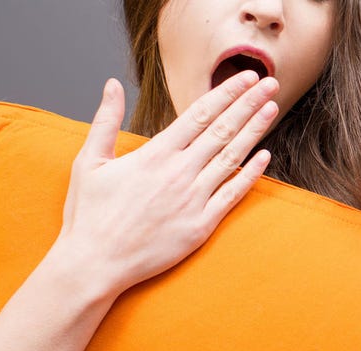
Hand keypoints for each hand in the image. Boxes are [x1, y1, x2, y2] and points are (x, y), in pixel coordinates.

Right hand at [52, 74, 279, 297]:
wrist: (95, 263)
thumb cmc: (89, 215)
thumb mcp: (89, 161)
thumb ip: (105, 120)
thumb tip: (112, 84)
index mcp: (154, 154)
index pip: (200, 114)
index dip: (226, 93)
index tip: (246, 77)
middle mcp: (178, 173)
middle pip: (222, 130)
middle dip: (248, 104)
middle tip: (271, 84)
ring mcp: (193, 199)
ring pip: (232, 158)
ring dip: (255, 132)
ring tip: (271, 109)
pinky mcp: (201, 226)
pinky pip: (232, 196)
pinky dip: (250, 175)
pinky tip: (265, 157)